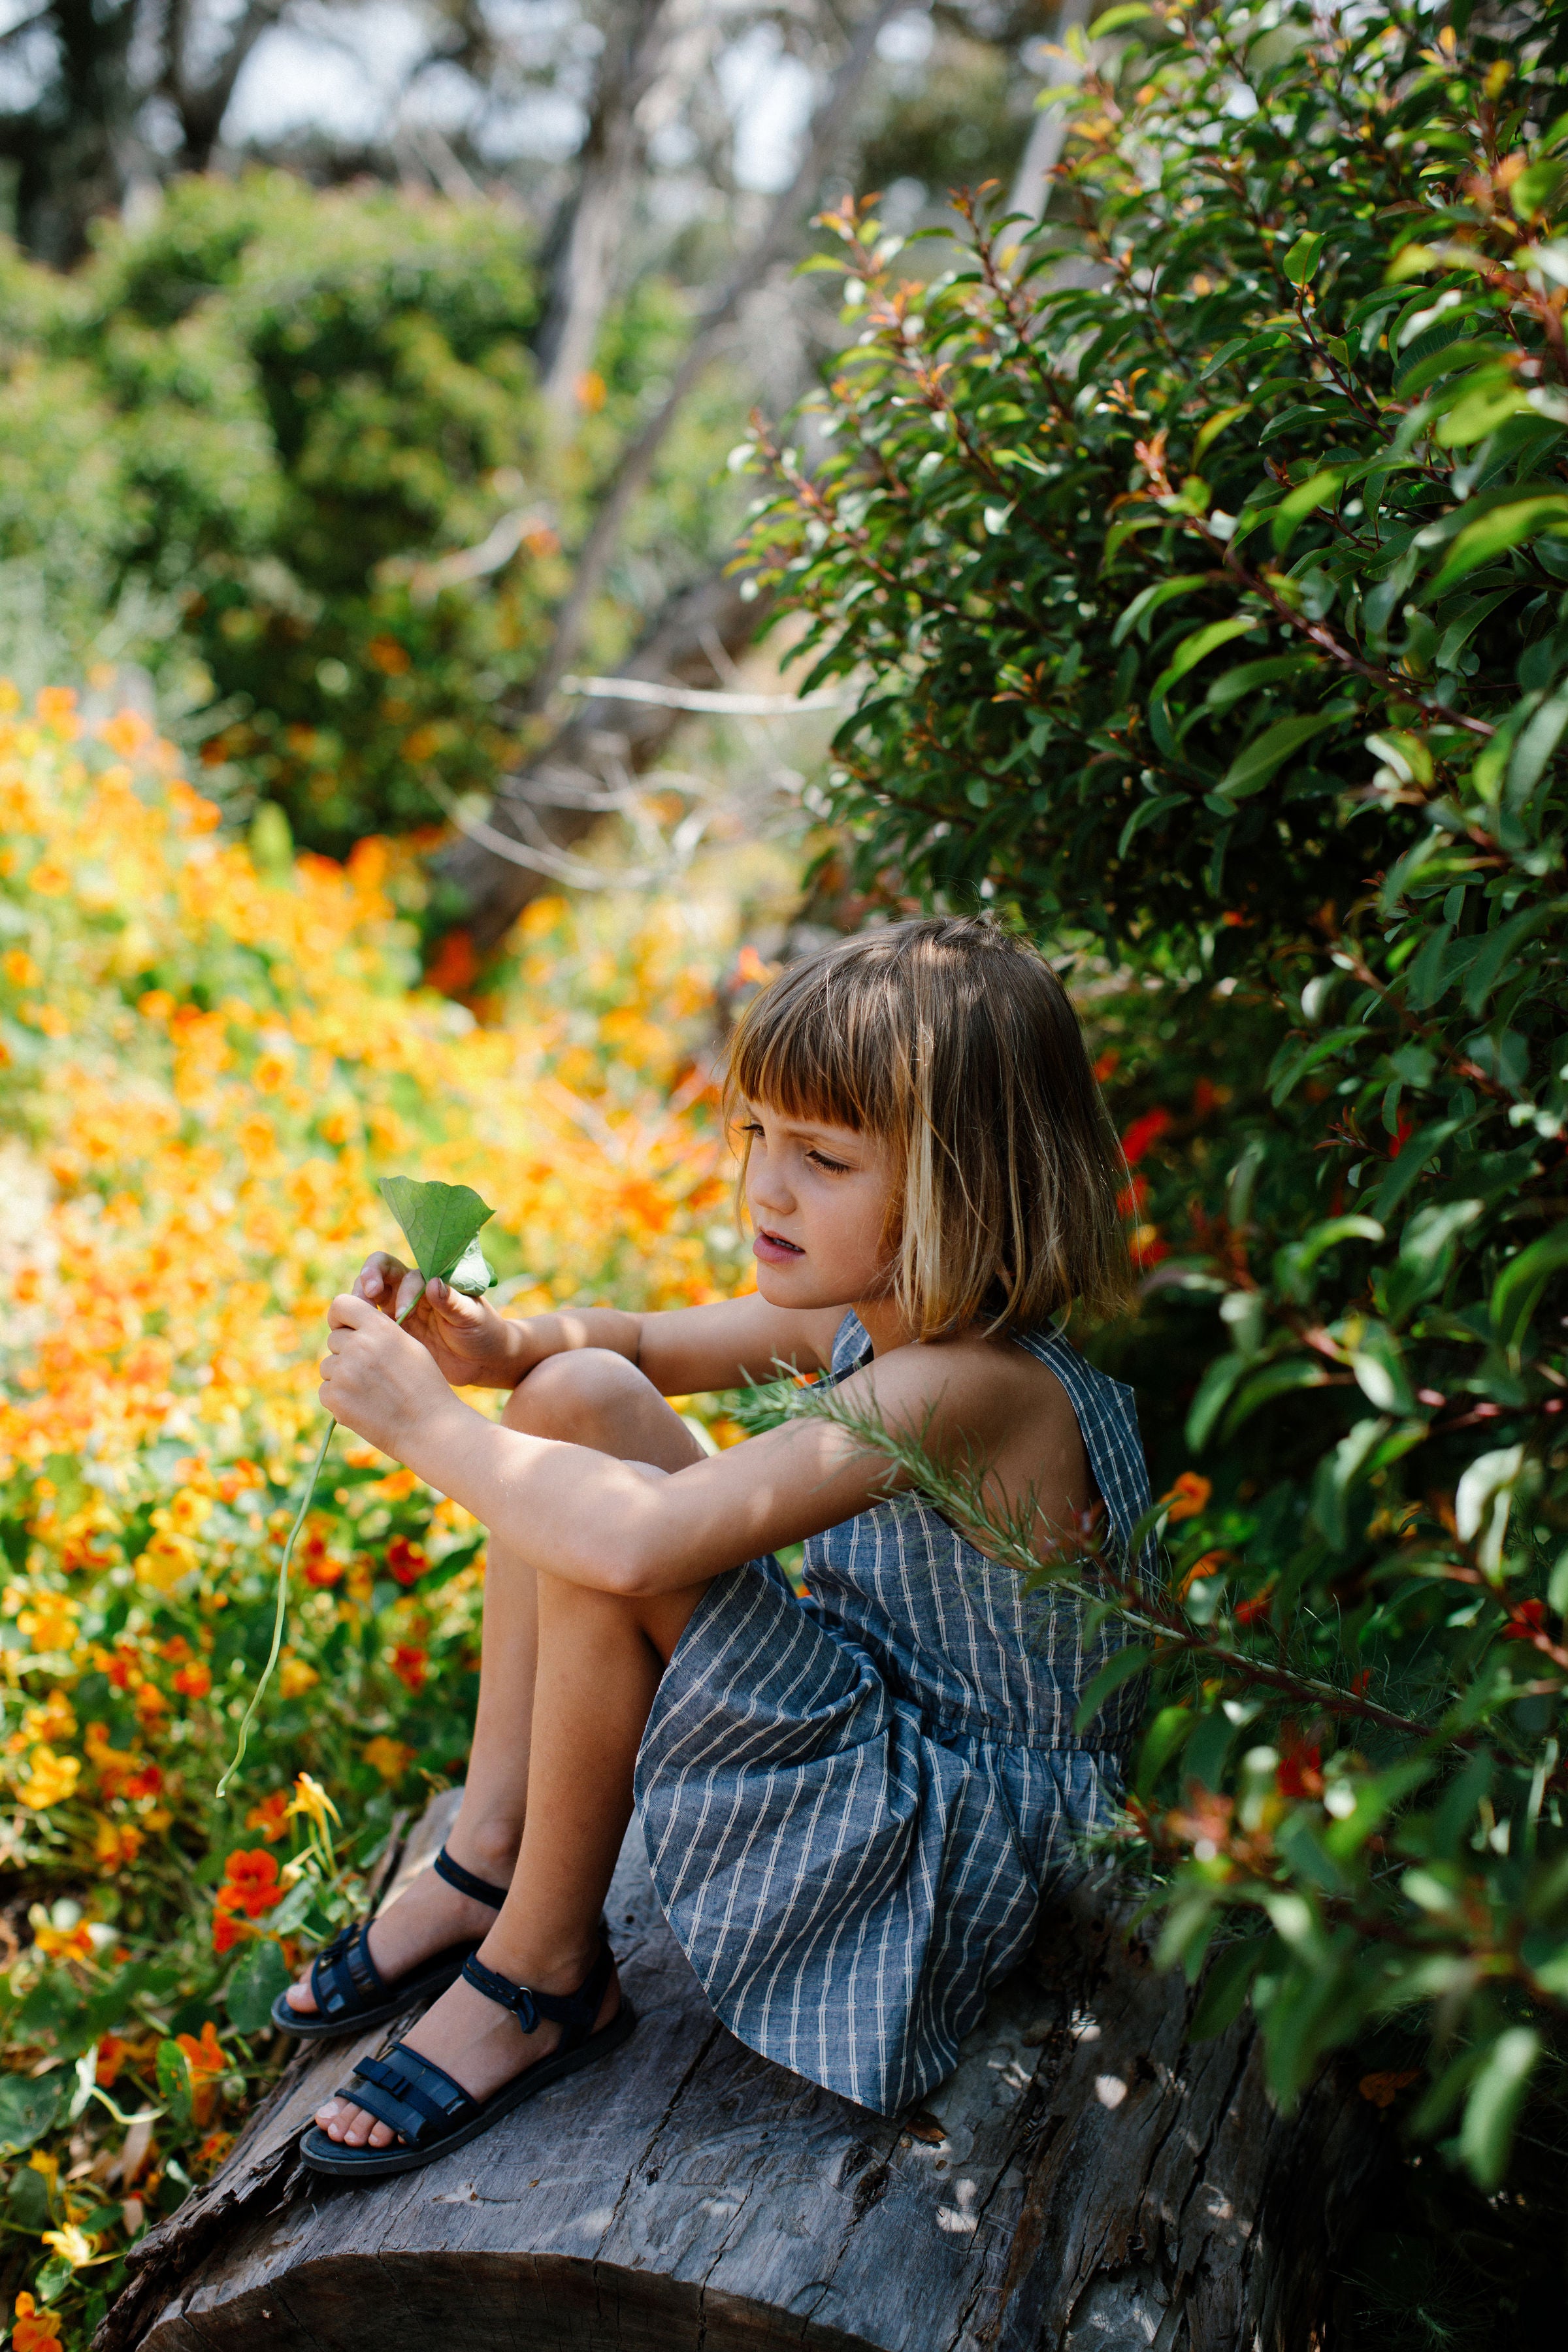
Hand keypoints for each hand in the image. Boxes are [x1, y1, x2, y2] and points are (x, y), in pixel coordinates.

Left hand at [320, 1293, 463, 1458]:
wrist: (429, 1427)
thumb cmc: (424, 1386)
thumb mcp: (408, 1346)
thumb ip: (379, 1331)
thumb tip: (350, 1327)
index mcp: (379, 1327)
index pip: (341, 1305)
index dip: (340, 1317)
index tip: (345, 1328)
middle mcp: (359, 1345)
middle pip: (334, 1339)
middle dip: (346, 1352)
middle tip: (371, 1372)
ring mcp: (344, 1372)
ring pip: (328, 1366)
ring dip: (342, 1377)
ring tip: (371, 1392)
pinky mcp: (335, 1397)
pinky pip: (325, 1390)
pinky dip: (339, 1399)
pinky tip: (364, 1406)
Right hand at [352, 1252, 520, 1388]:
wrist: (483, 1361)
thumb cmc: (482, 1330)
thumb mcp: (471, 1315)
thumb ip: (452, 1300)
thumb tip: (433, 1283)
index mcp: (428, 1281)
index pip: (400, 1270)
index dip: (389, 1281)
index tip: (395, 1305)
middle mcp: (409, 1292)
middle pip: (377, 1275)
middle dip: (365, 1282)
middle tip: (361, 1301)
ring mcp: (399, 1314)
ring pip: (368, 1300)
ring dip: (359, 1306)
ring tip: (354, 1322)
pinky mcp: (394, 1335)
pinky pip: (371, 1327)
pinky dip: (362, 1329)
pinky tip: (358, 1340)